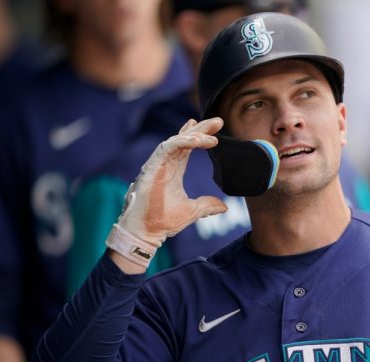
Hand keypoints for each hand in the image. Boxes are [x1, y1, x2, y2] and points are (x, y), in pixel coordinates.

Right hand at [116, 118, 228, 245]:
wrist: (146, 232)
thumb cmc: (163, 221)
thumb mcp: (193, 211)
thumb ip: (207, 205)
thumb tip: (223, 207)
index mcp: (174, 170)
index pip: (187, 147)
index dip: (200, 137)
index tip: (216, 132)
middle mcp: (166, 164)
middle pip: (183, 139)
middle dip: (201, 128)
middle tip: (218, 121)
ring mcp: (158, 164)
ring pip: (176, 140)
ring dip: (194, 134)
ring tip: (211, 134)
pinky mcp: (152, 167)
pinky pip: (168, 147)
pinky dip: (183, 141)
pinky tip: (197, 140)